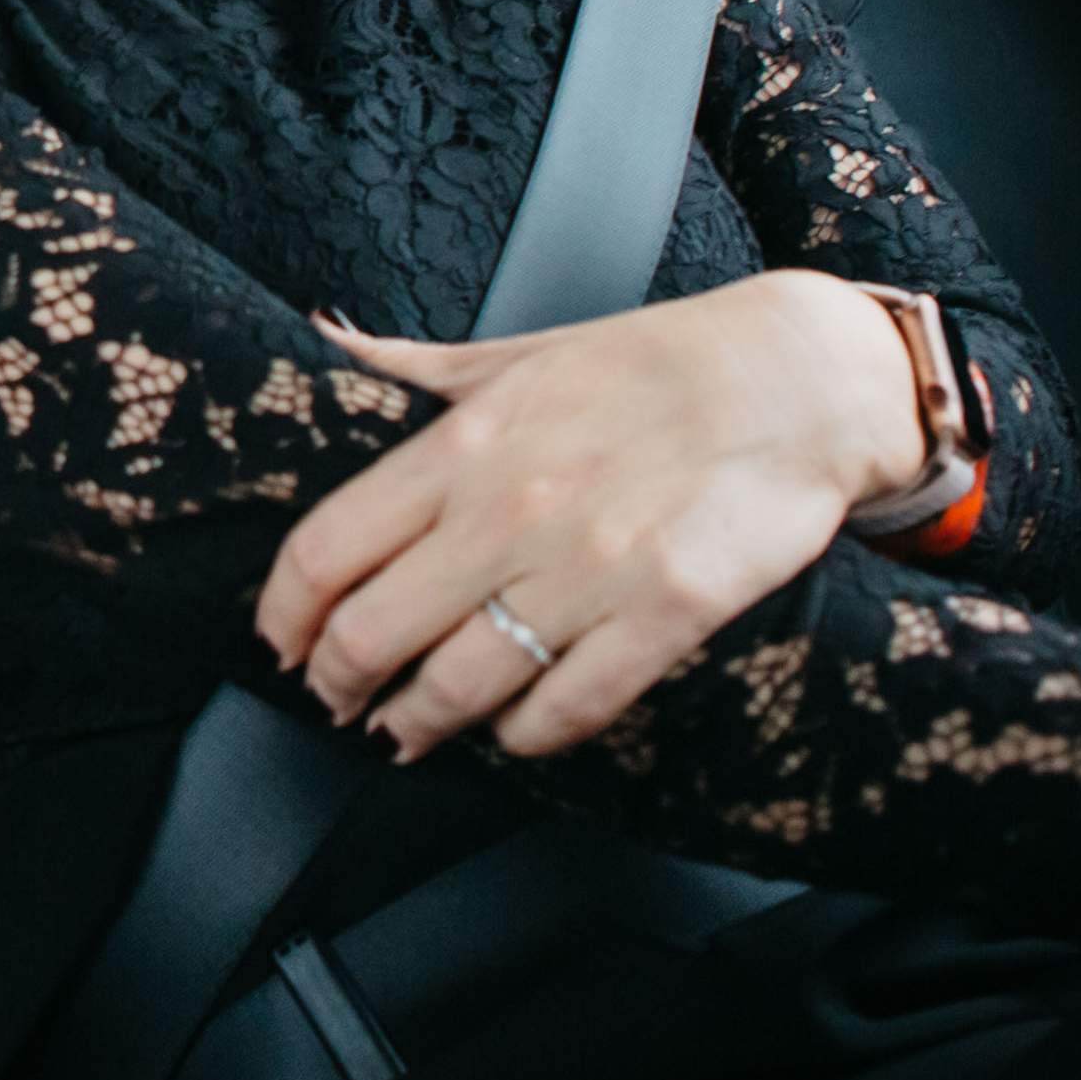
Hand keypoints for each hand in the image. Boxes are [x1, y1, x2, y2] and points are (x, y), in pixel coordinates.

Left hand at [253, 271, 927, 760]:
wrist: (801, 377)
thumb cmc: (656, 363)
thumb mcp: (520, 352)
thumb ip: (419, 368)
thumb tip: (329, 344)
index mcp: (465, 444)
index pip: (326, 549)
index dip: (284, 613)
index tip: (279, 639)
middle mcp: (511, 511)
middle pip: (372, 633)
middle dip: (337, 682)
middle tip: (336, 699)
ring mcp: (589, 570)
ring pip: (458, 687)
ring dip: (416, 723)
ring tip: (404, 731)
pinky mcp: (666, 615)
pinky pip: (565, 708)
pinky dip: (523, 735)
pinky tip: (511, 729)